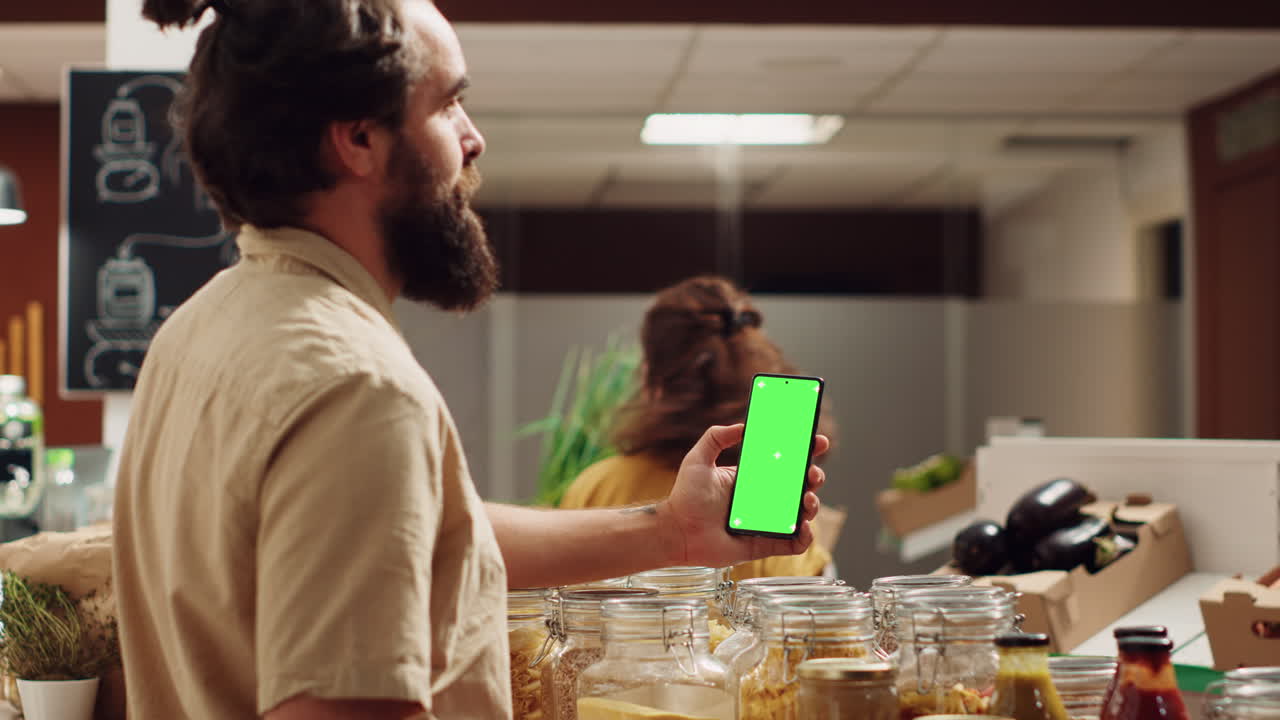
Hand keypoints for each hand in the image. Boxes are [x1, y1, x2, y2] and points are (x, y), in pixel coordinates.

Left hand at [656, 424, 828, 568]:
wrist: (676, 530)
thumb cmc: (685, 497)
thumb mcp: (699, 459)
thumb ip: (716, 437)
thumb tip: (743, 425)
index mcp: (753, 478)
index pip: (786, 463)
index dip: (806, 452)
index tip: (818, 441)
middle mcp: (764, 499)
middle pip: (800, 486)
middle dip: (814, 477)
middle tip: (812, 474)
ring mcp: (767, 522)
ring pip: (802, 513)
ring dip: (812, 505)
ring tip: (807, 499)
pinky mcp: (765, 544)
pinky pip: (794, 543)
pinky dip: (806, 537)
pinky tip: (803, 526)